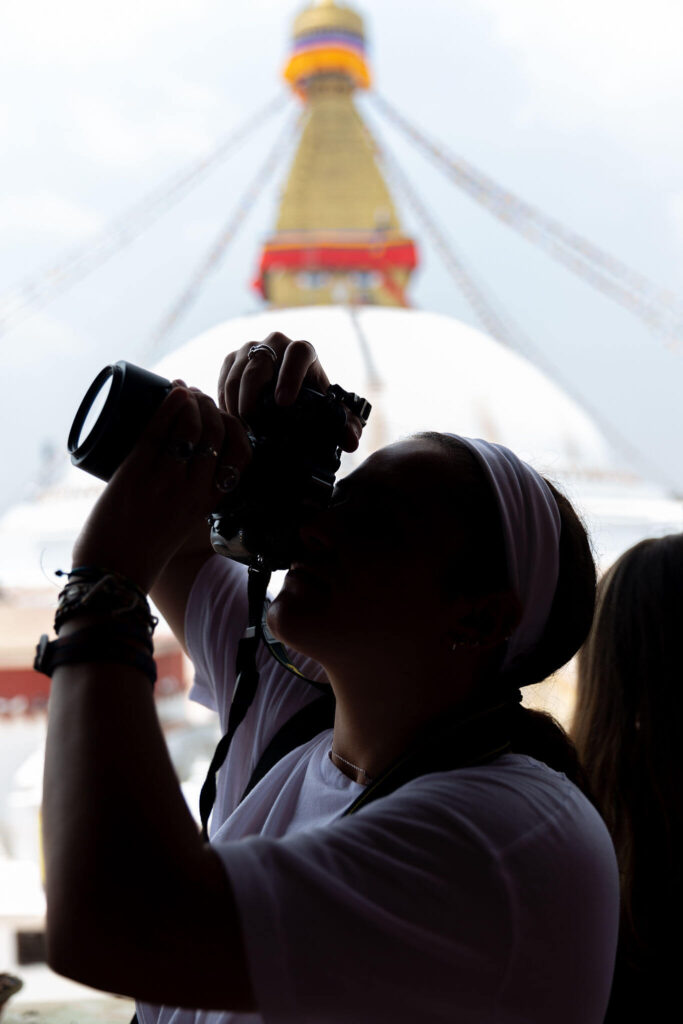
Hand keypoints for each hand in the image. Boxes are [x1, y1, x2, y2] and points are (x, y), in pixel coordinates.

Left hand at [72, 384, 251, 591]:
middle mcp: (194, 490)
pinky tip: (174, 391)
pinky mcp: (136, 474)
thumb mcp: (182, 520)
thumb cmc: (144, 546)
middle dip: (210, 406)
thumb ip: (191, 494)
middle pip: (217, 433)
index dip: (234, 426)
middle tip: (196, 397)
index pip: (241, 454)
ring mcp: (166, 482)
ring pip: (190, 427)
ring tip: (182, 391)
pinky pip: (158, 431)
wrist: (113, 572)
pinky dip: (169, 405)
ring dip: (191, 400)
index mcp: (209, 502)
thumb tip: (185, 454)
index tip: (220, 415)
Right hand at [217, 332, 363, 451]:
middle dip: (254, 398)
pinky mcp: (231, 361)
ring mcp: (250, 349)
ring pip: (236, 375)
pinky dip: (226, 404)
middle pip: (258, 364)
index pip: (297, 353)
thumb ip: (345, 425)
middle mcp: (275, 342)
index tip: (284, 404)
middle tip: (255, 427)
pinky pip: (223, 381)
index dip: (290, 376)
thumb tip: (351, 441)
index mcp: (303, 351)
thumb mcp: (330, 413)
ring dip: (237, 405)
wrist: (288, 394)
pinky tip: (233, 424)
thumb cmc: (312, 402)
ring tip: (244, 430)